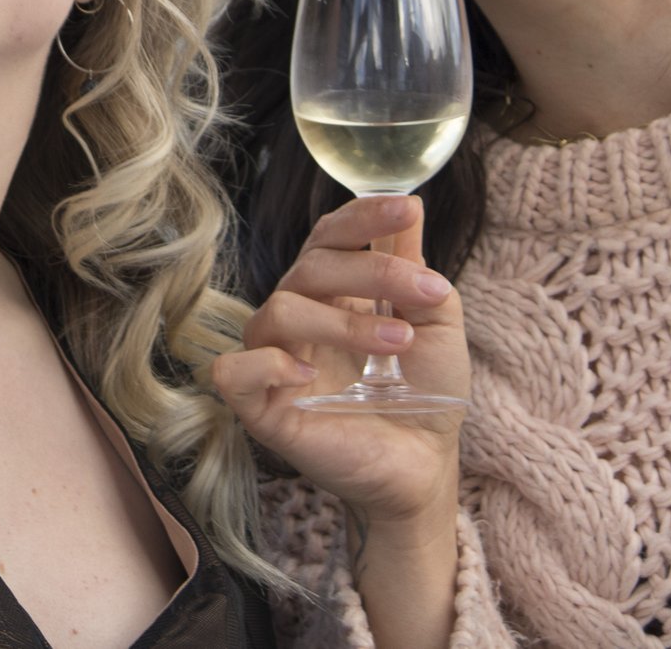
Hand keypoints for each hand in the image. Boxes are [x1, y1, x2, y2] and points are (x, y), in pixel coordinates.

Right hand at [212, 193, 467, 527]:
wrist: (427, 465)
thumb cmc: (427, 392)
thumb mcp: (437, 324)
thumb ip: (416, 269)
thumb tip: (411, 206)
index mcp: (332, 292)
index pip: (330, 236)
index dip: (362, 217)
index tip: (408, 209)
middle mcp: (298, 319)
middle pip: (310, 267)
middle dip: (371, 270)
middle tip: (427, 290)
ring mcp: (276, 362)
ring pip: (278, 311)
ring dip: (344, 321)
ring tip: (398, 341)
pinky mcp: (262, 410)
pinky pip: (233, 372)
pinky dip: (265, 364)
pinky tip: (308, 373)